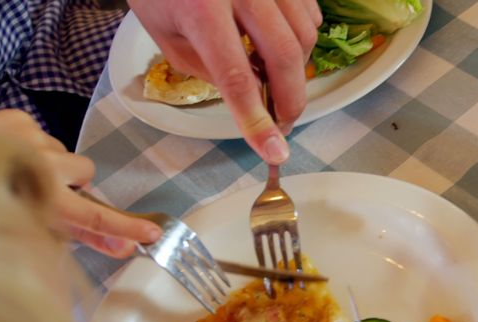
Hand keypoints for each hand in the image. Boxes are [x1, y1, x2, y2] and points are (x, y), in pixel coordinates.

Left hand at [0, 110, 160, 257]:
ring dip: (47, 164)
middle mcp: (41, 163)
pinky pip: (39, 133)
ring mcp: (29, 136)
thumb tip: (121, 248)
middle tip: (43, 193)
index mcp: (42, 198)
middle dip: (71, 184)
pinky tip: (1, 154)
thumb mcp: (23, 230)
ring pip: (62, 152)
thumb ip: (77, 237)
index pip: (94, 216)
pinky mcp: (14, 117)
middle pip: (83, 172)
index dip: (125, 227)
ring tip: (9, 173)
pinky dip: (29, 144)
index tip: (153, 234)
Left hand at [128, 0, 321, 163]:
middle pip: (283, 56)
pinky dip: (303, 41)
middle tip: (283, 125)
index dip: (256, 120)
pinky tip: (281, 49)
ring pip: (305, 35)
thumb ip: (207, 70)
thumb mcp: (167, 36)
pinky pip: (310, 13)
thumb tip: (250, 97)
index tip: (274, 151)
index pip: (236, 77)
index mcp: (202, 8)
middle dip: (290, 101)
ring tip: (277, 84)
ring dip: (297, 71)